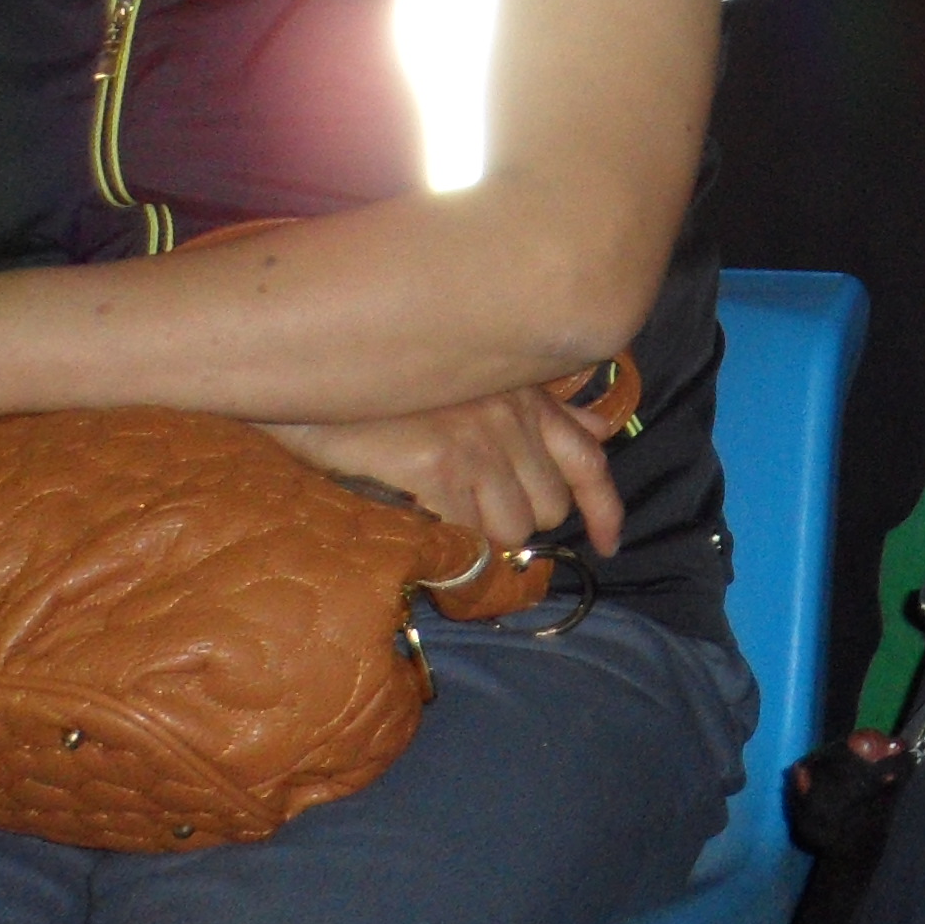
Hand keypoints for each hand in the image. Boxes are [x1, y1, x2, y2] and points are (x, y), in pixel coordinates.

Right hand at [267, 384, 624, 557]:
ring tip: (439, 518)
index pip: (589, 459)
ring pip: (514, 528)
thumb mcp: (475, 384)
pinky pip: (469, 535)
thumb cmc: (387, 388)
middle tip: (470, 519)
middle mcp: (511, 414)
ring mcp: (478, 438)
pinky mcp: (439, 462)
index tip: (610, 543)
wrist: (313, 375)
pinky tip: (423, 527)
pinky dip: (451, 548)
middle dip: (518, 526)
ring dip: (483, 540)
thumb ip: (536, 410)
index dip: (605, 508)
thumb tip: (595, 434)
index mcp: (525, 396)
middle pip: (549, 507)